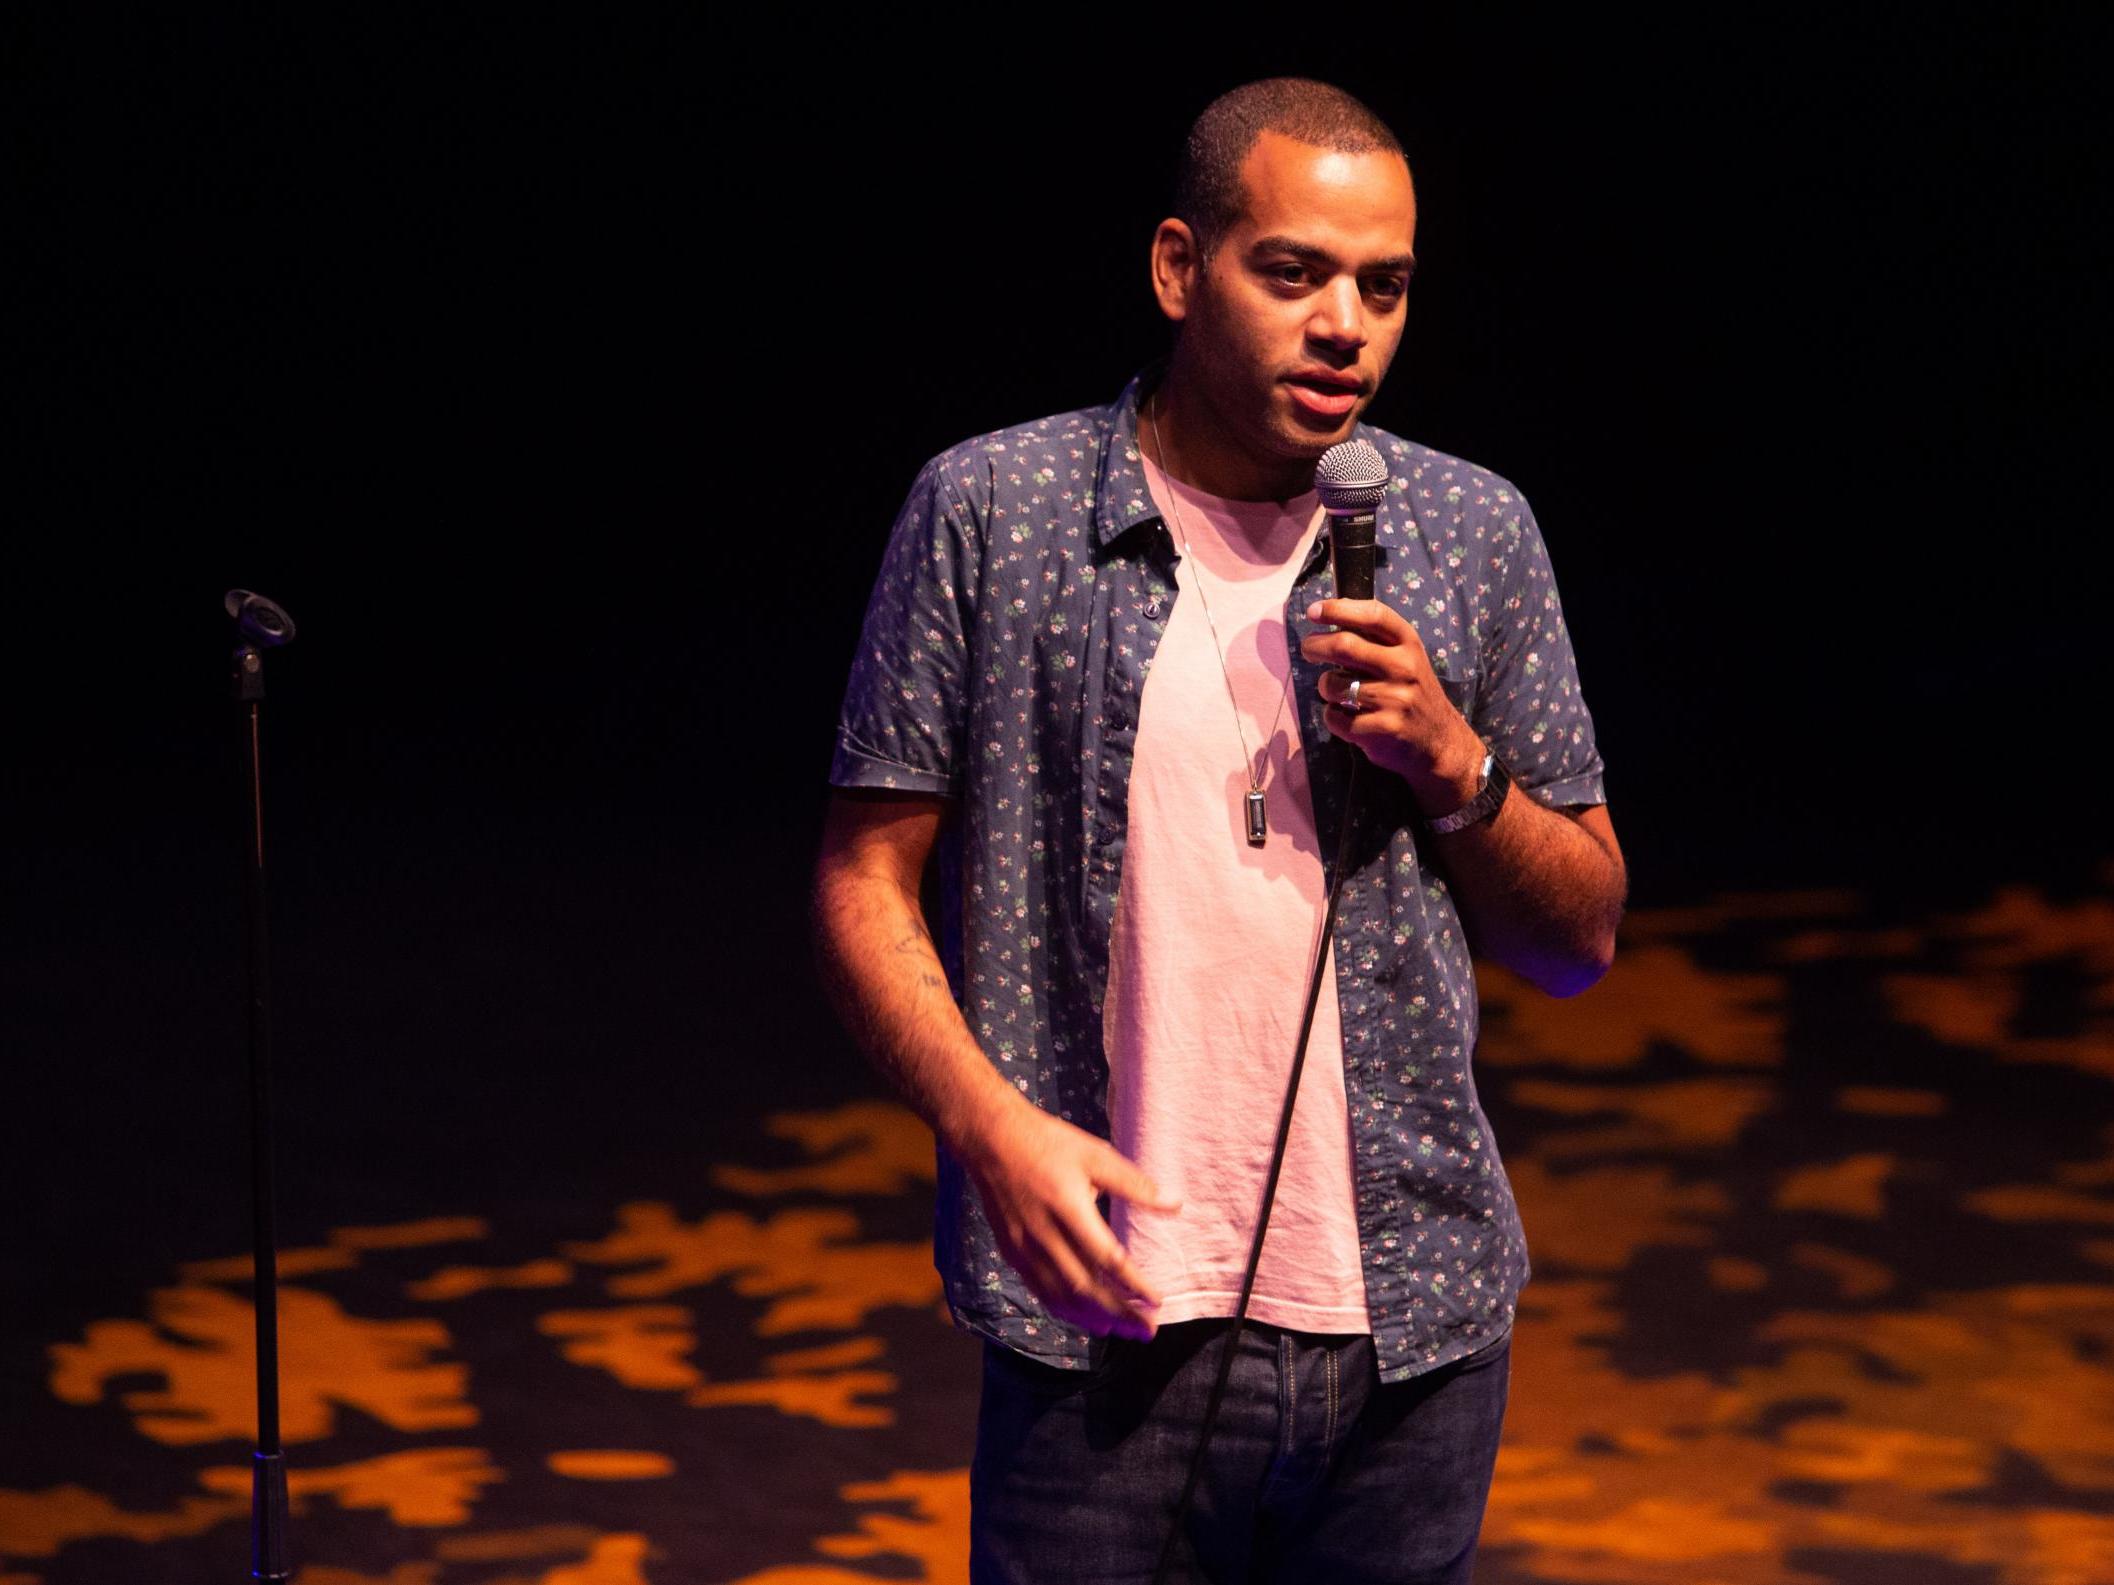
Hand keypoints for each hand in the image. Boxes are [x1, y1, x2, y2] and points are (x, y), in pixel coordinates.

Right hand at [956, 1096, 1179, 1341]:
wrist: (990, 1139)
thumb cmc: (1048, 1142)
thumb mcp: (1095, 1154)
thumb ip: (1134, 1184)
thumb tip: (1175, 1204)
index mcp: (1068, 1207)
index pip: (1107, 1259)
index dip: (1133, 1285)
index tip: (1157, 1301)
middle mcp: (1044, 1234)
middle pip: (1084, 1288)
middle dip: (1118, 1313)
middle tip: (1147, 1329)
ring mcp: (1024, 1247)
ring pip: (1061, 1296)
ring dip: (1094, 1318)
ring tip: (1122, 1329)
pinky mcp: (1012, 1252)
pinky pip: (1040, 1291)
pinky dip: (1065, 1310)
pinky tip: (1085, 1316)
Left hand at [1301, 597, 1485, 814]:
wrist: (1439, 741)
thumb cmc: (1412, 691)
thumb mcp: (1406, 657)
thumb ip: (1375, 636)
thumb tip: (1333, 609)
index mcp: (1409, 644)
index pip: (1373, 615)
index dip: (1338, 610)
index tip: (1313, 612)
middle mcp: (1404, 668)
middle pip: (1344, 646)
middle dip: (1315, 646)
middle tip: (1309, 650)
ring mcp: (1394, 699)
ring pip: (1333, 685)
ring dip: (1326, 687)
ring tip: (1338, 692)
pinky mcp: (1382, 729)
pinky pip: (1335, 718)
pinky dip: (1333, 716)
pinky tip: (1348, 717)